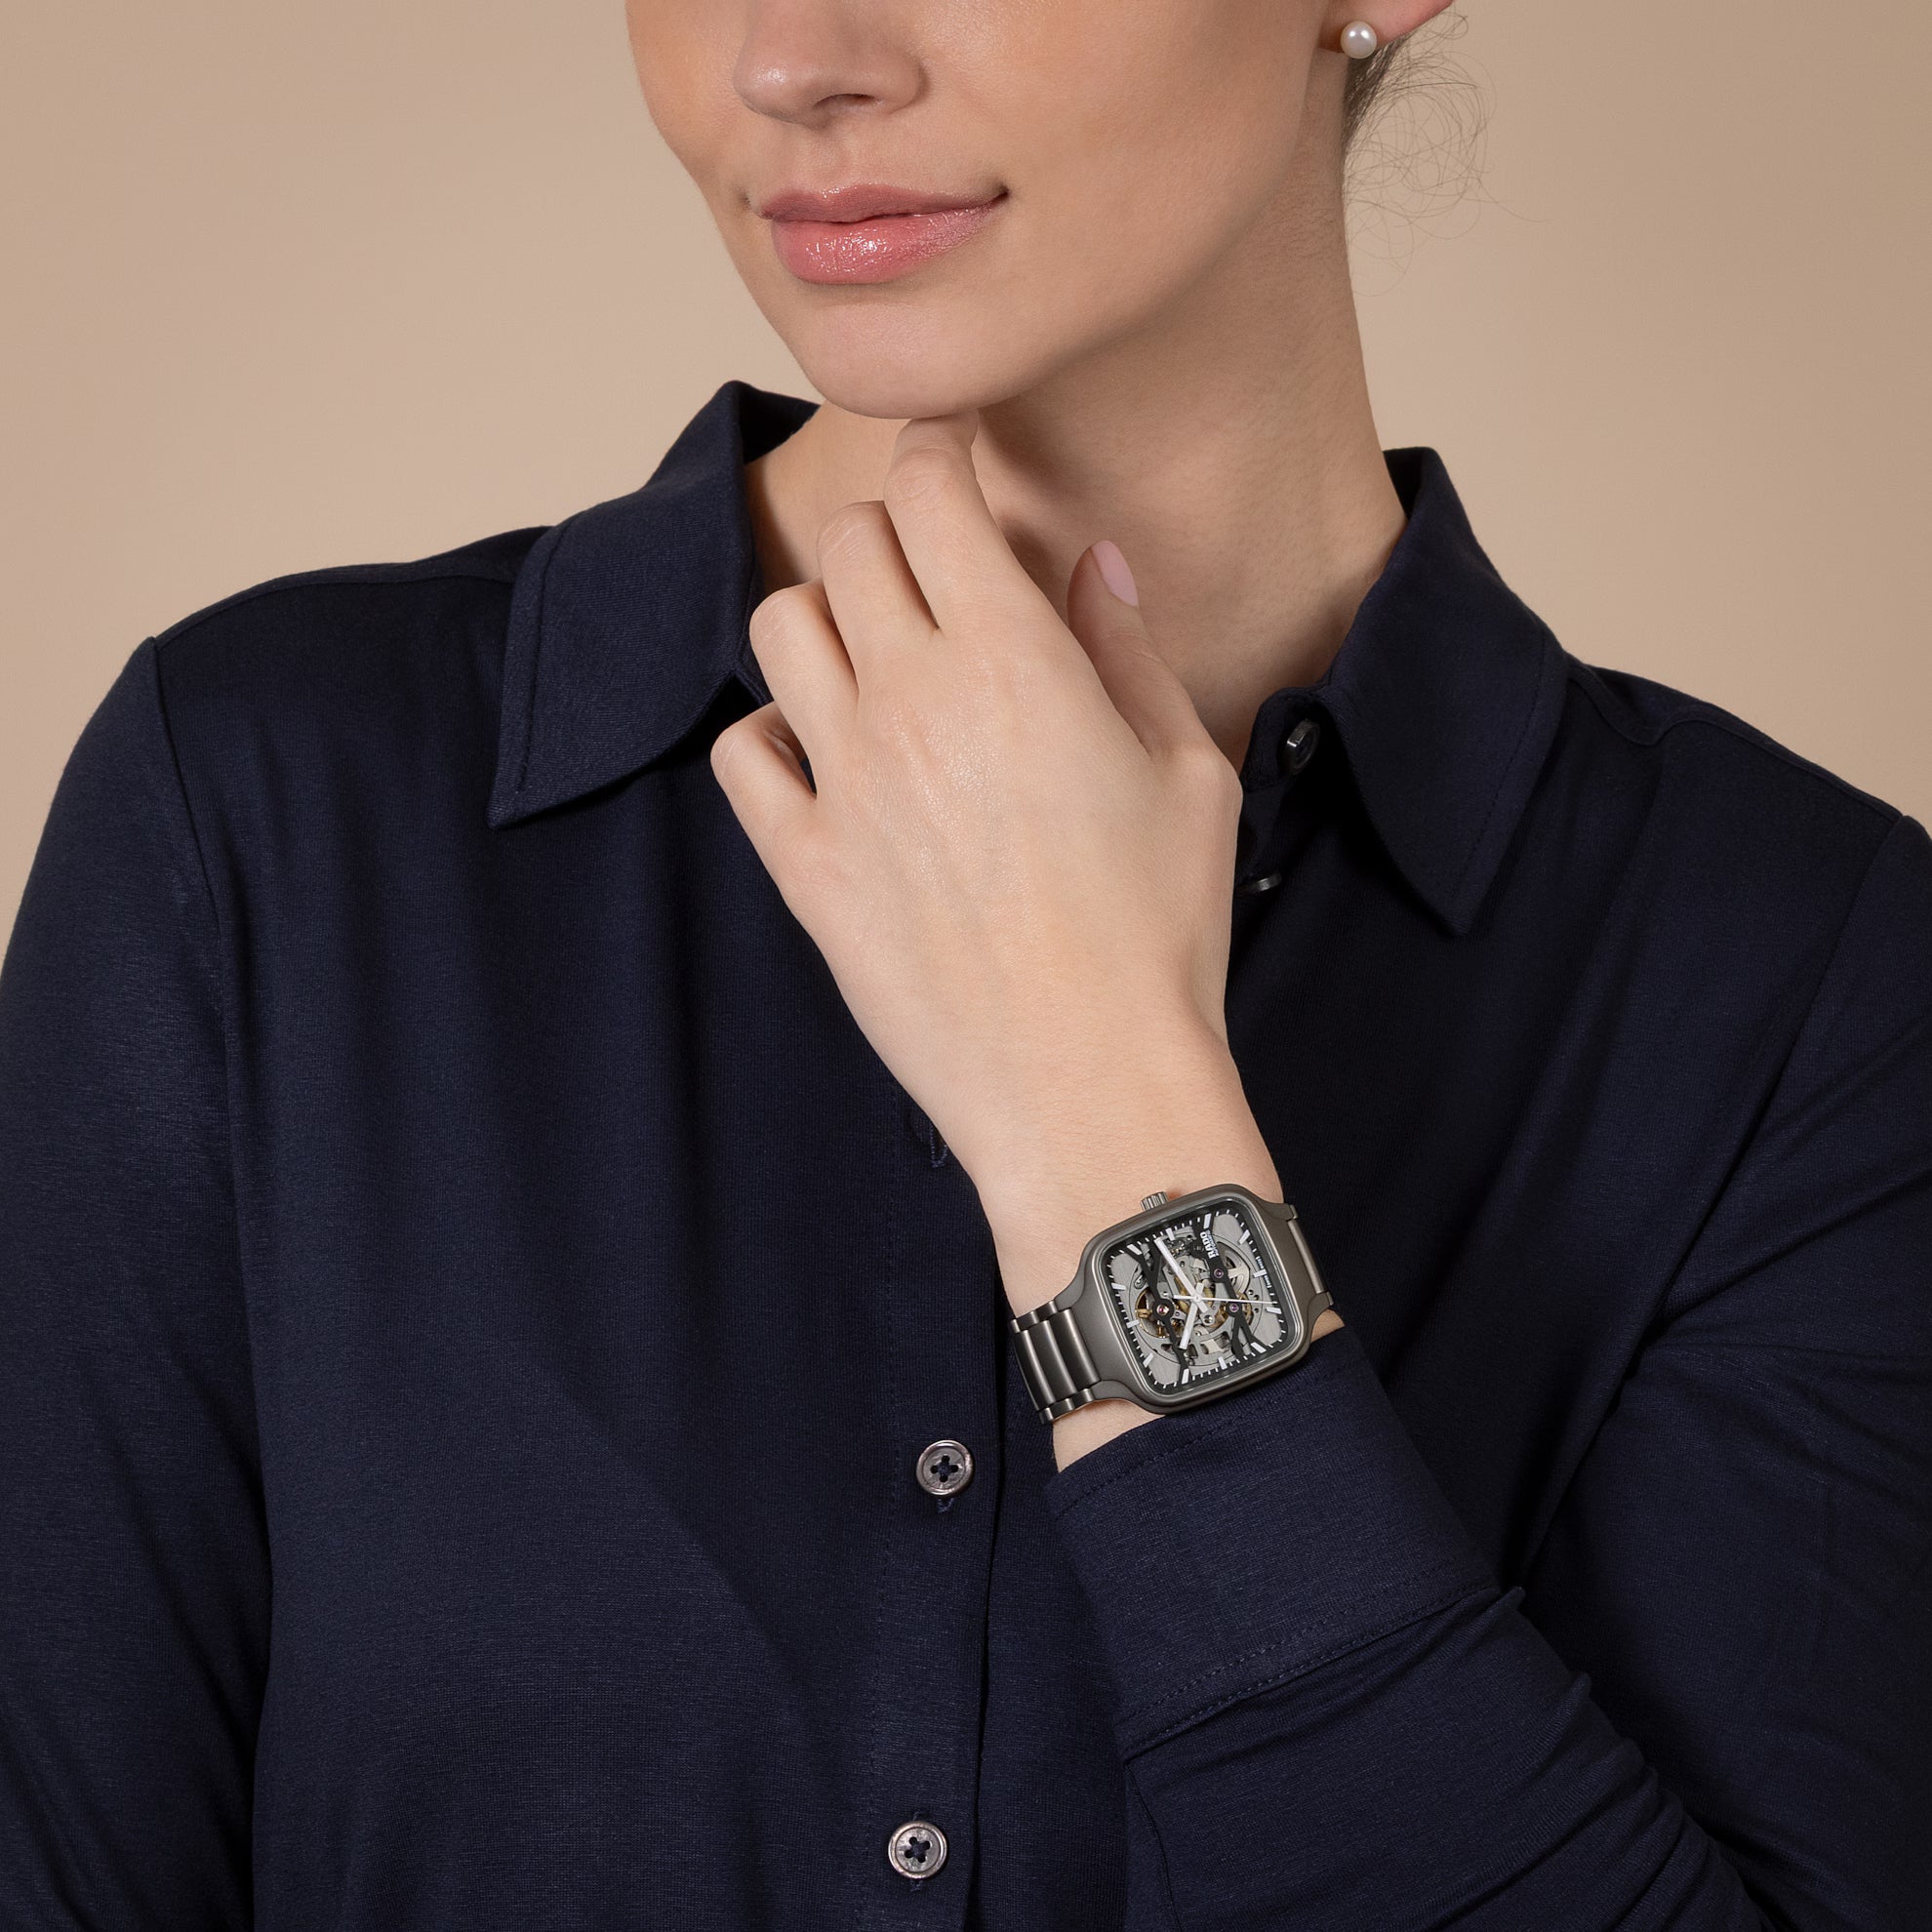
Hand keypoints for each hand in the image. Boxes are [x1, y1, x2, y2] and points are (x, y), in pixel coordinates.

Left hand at [712, 412, 1278, 1310]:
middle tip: (932, 571)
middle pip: (852, 545)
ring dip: (825, 618)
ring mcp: (844, 783)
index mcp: (1012, 659)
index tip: (952, 460)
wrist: (1087, 1082)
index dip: (938, 452)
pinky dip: (771, 733)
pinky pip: (742, 753)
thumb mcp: (1185, 772)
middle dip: (891, 533)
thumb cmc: (1159, 934)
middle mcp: (910, 700)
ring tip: (874, 659)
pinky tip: (823, 757)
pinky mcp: (805, 865)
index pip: (931, 491)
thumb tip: (1091, 562)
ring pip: (780, 627)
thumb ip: (1126, 649)